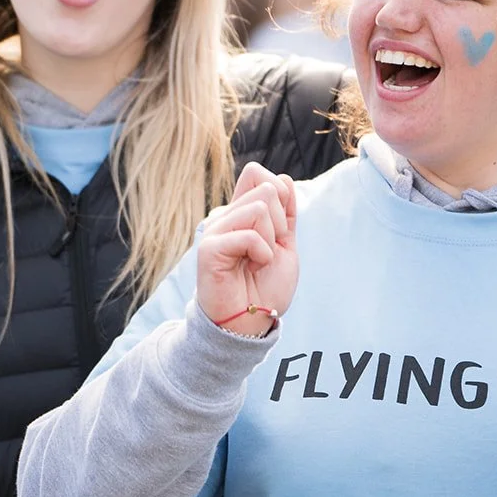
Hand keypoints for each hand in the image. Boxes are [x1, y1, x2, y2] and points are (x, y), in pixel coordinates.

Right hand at [198, 164, 298, 335]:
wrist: (251, 323)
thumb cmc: (266, 289)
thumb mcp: (285, 245)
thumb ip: (286, 213)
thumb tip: (283, 178)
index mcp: (241, 213)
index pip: (257, 174)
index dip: (280, 196)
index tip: (281, 232)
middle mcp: (225, 217)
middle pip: (265, 189)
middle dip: (280, 224)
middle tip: (268, 253)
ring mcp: (215, 230)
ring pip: (259, 208)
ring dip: (271, 241)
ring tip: (258, 262)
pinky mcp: (210, 247)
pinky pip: (250, 235)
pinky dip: (261, 253)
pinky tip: (252, 267)